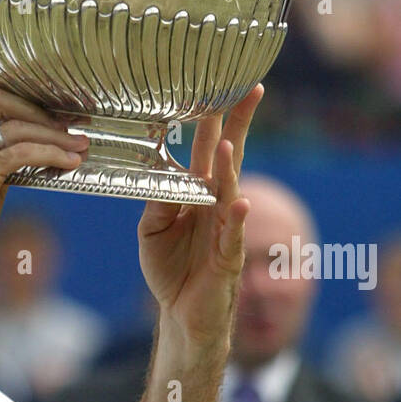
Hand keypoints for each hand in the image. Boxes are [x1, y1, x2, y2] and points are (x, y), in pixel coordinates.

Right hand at [0, 88, 87, 279]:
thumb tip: (27, 160)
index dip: (15, 101)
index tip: (46, 115)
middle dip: (37, 110)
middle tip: (67, 127)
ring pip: (16, 126)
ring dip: (54, 134)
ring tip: (80, 146)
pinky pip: (21, 153)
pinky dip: (50, 153)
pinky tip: (69, 162)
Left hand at [138, 85, 263, 355]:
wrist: (180, 314)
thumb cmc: (169, 269)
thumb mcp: (152, 231)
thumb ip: (157, 202)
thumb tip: (161, 177)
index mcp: (197, 194)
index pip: (208, 150)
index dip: (214, 121)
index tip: (219, 88)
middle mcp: (216, 205)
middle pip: (229, 159)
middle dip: (238, 127)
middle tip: (248, 92)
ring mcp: (225, 229)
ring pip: (230, 193)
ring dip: (231, 169)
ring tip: (230, 145)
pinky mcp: (226, 258)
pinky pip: (233, 235)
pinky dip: (236, 220)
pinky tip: (240, 204)